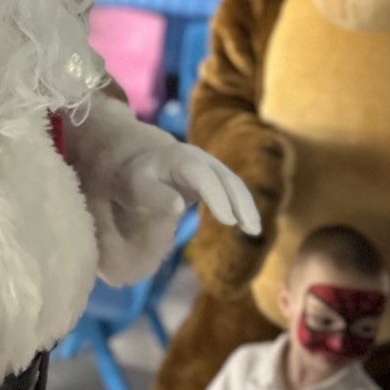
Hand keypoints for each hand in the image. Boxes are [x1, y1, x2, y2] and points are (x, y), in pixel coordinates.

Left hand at [119, 140, 260, 236]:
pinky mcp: (214, 176)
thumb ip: (155, 196)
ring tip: (253, 231)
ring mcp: (210, 165)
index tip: (227, 220)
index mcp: (177, 159)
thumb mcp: (135, 187)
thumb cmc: (135, 179)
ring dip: (246, 206)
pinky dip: (243, 206)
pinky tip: (250, 226)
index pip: (201, 176)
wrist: (140, 162)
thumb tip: (178, 207)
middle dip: (239, 202)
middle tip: (249, 229)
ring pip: (234, 183)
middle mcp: (198, 158)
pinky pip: (234, 189)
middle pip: (225, 178)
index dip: (216, 196)